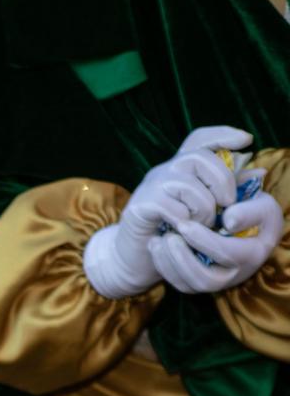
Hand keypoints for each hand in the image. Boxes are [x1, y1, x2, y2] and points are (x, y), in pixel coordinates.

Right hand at [84, 126, 248, 297]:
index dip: (222, 135)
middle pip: (199, 158)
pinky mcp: (139, 206)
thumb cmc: (174, 235)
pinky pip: (169, 206)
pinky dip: (183, 221)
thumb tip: (258, 174)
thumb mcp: (206, 211)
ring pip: (186, 184)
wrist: (136, 260)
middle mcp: (164, 171)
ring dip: (204, 208)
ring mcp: (150, 187)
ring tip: (204, 225)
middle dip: (222, 181)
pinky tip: (184, 231)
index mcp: (181, 169)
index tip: (246, 141)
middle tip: (227, 205)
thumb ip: (228, 193)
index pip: (199, 139)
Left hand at [149, 182, 283, 292]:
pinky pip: (178, 283)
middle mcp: (234, 274)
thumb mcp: (262, 205)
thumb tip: (228, 221)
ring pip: (189, 285)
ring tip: (158, 240)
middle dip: (183, 258)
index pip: (228, 253)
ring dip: (170, 263)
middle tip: (168, 237)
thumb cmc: (253, 211)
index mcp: (253, 254)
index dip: (205, 241)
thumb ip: (250, 211)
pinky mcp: (198, 281)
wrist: (245, 222)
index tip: (186, 225)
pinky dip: (163, 266)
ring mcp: (216, 281)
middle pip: (206, 279)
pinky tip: (154, 245)